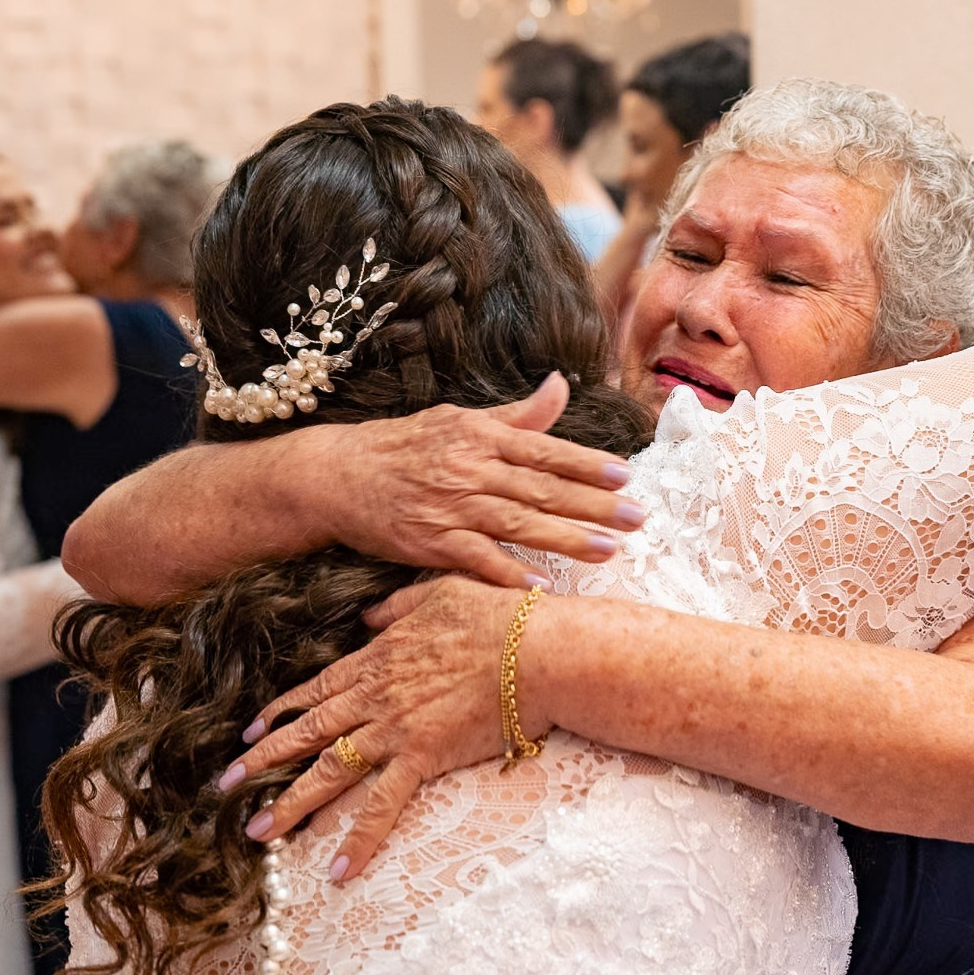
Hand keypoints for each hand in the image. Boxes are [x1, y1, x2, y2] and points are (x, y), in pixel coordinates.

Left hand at [219, 576, 545, 880]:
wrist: (537, 650)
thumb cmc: (500, 616)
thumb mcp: (441, 591)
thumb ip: (398, 605)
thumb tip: (370, 618)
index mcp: (380, 657)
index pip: (318, 689)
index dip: (281, 711)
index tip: (252, 731)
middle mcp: (376, 695)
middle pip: (308, 731)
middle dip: (263, 759)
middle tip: (226, 784)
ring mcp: (395, 729)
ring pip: (329, 770)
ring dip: (291, 803)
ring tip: (258, 831)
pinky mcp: (423, 757)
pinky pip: (383, 806)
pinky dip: (359, 839)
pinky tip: (337, 870)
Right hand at [330, 372, 642, 586]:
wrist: (337, 475)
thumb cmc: (404, 445)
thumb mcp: (459, 419)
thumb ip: (516, 415)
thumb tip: (560, 386)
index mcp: (480, 437)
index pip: (545, 451)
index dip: (587, 464)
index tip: (626, 476)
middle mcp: (469, 469)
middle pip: (541, 490)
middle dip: (593, 505)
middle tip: (636, 518)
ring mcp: (449, 507)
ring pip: (517, 525)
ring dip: (565, 540)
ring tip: (608, 551)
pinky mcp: (429, 542)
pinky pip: (476, 561)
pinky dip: (509, 575)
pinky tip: (541, 588)